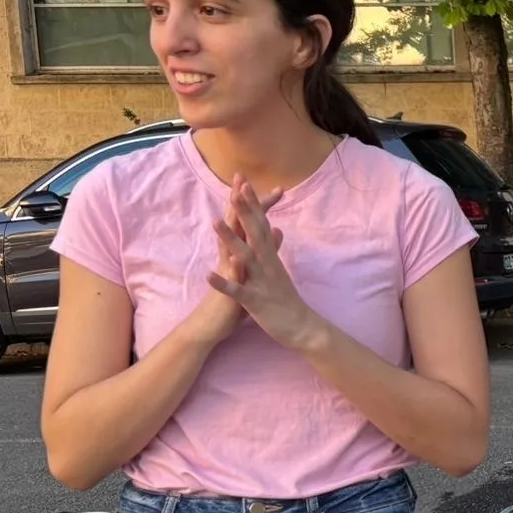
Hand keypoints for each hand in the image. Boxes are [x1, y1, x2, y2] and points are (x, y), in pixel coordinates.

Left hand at [206, 178, 323, 350]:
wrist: (302, 328)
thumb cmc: (287, 299)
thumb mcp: (280, 270)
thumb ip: (274, 248)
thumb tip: (275, 228)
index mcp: (270, 258)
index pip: (261, 225)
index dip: (252, 205)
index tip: (244, 184)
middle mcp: (267, 265)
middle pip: (255, 233)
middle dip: (245, 211)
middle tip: (236, 189)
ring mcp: (261, 282)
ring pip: (244, 258)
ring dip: (230, 240)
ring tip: (215, 222)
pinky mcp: (255, 301)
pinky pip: (238, 291)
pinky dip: (224, 282)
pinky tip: (209, 274)